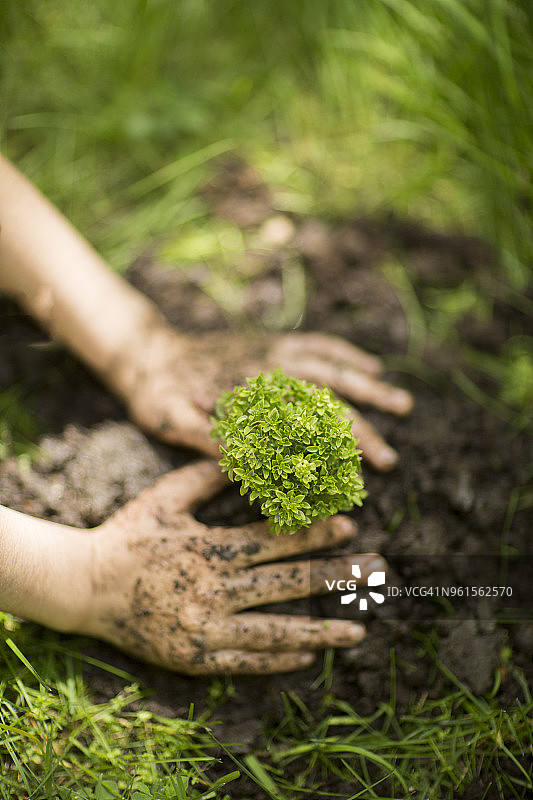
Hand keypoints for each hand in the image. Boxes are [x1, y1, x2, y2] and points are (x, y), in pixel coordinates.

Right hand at [84, 460, 384, 673]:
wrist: (84, 586)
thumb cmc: (128, 534)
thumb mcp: (165, 496)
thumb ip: (207, 475)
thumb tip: (244, 454)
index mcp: (209, 549)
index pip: (273, 540)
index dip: (313, 533)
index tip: (349, 525)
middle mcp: (213, 590)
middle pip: (286, 583)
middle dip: (336, 577)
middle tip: (376, 574)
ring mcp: (205, 628)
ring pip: (275, 630)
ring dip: (322, 630)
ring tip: (360, 631)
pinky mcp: (194, 657)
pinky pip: (245, 660)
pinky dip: (279, 658)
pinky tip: (309, 656)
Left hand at [114, 324, 412, 470]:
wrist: (147, 350)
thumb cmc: (156, 392)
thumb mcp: (169, 419)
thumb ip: (204, 438)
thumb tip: (247, 465)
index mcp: (245, 391)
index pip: (299, 424)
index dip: (329, 450)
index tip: (357, 475)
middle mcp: (266, 368)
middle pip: (325, 397)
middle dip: (361, 429)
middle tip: (389, 460)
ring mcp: (272, 353)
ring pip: (331, 367)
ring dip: (368, 386)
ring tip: (403, 406)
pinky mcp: (272, 345)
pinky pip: (316, 344)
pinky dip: (345, 353)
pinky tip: (371, 365)